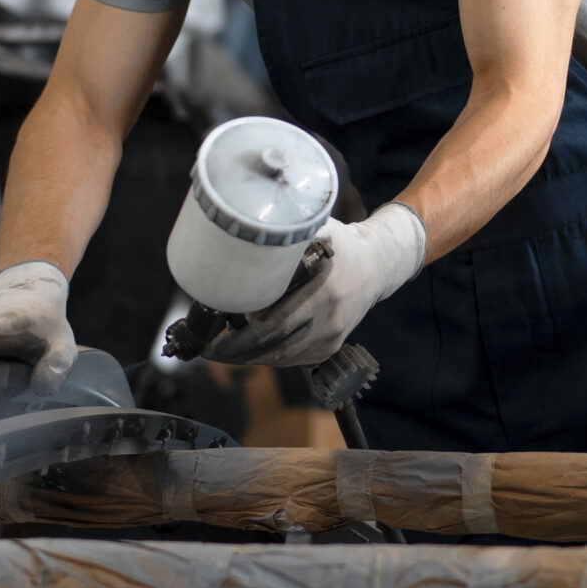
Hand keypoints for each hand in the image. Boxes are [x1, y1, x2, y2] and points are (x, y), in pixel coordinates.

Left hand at [207, 204, 425, 368]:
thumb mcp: (319, 229)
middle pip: (275, 344)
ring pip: (283, 356)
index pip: (276, 322)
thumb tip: (245, 231)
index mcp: (325, 291)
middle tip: (209, 348)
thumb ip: (287, 234)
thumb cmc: (341, 244)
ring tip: (222, 352)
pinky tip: (250, 352)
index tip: (217, 332)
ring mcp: (333, 337)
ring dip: (250, 357)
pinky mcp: (332, 346)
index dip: (244, 332)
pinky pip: (295, 358)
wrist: (377, 265)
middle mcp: (330, 319)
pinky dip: (270, 357)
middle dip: (238, 350)